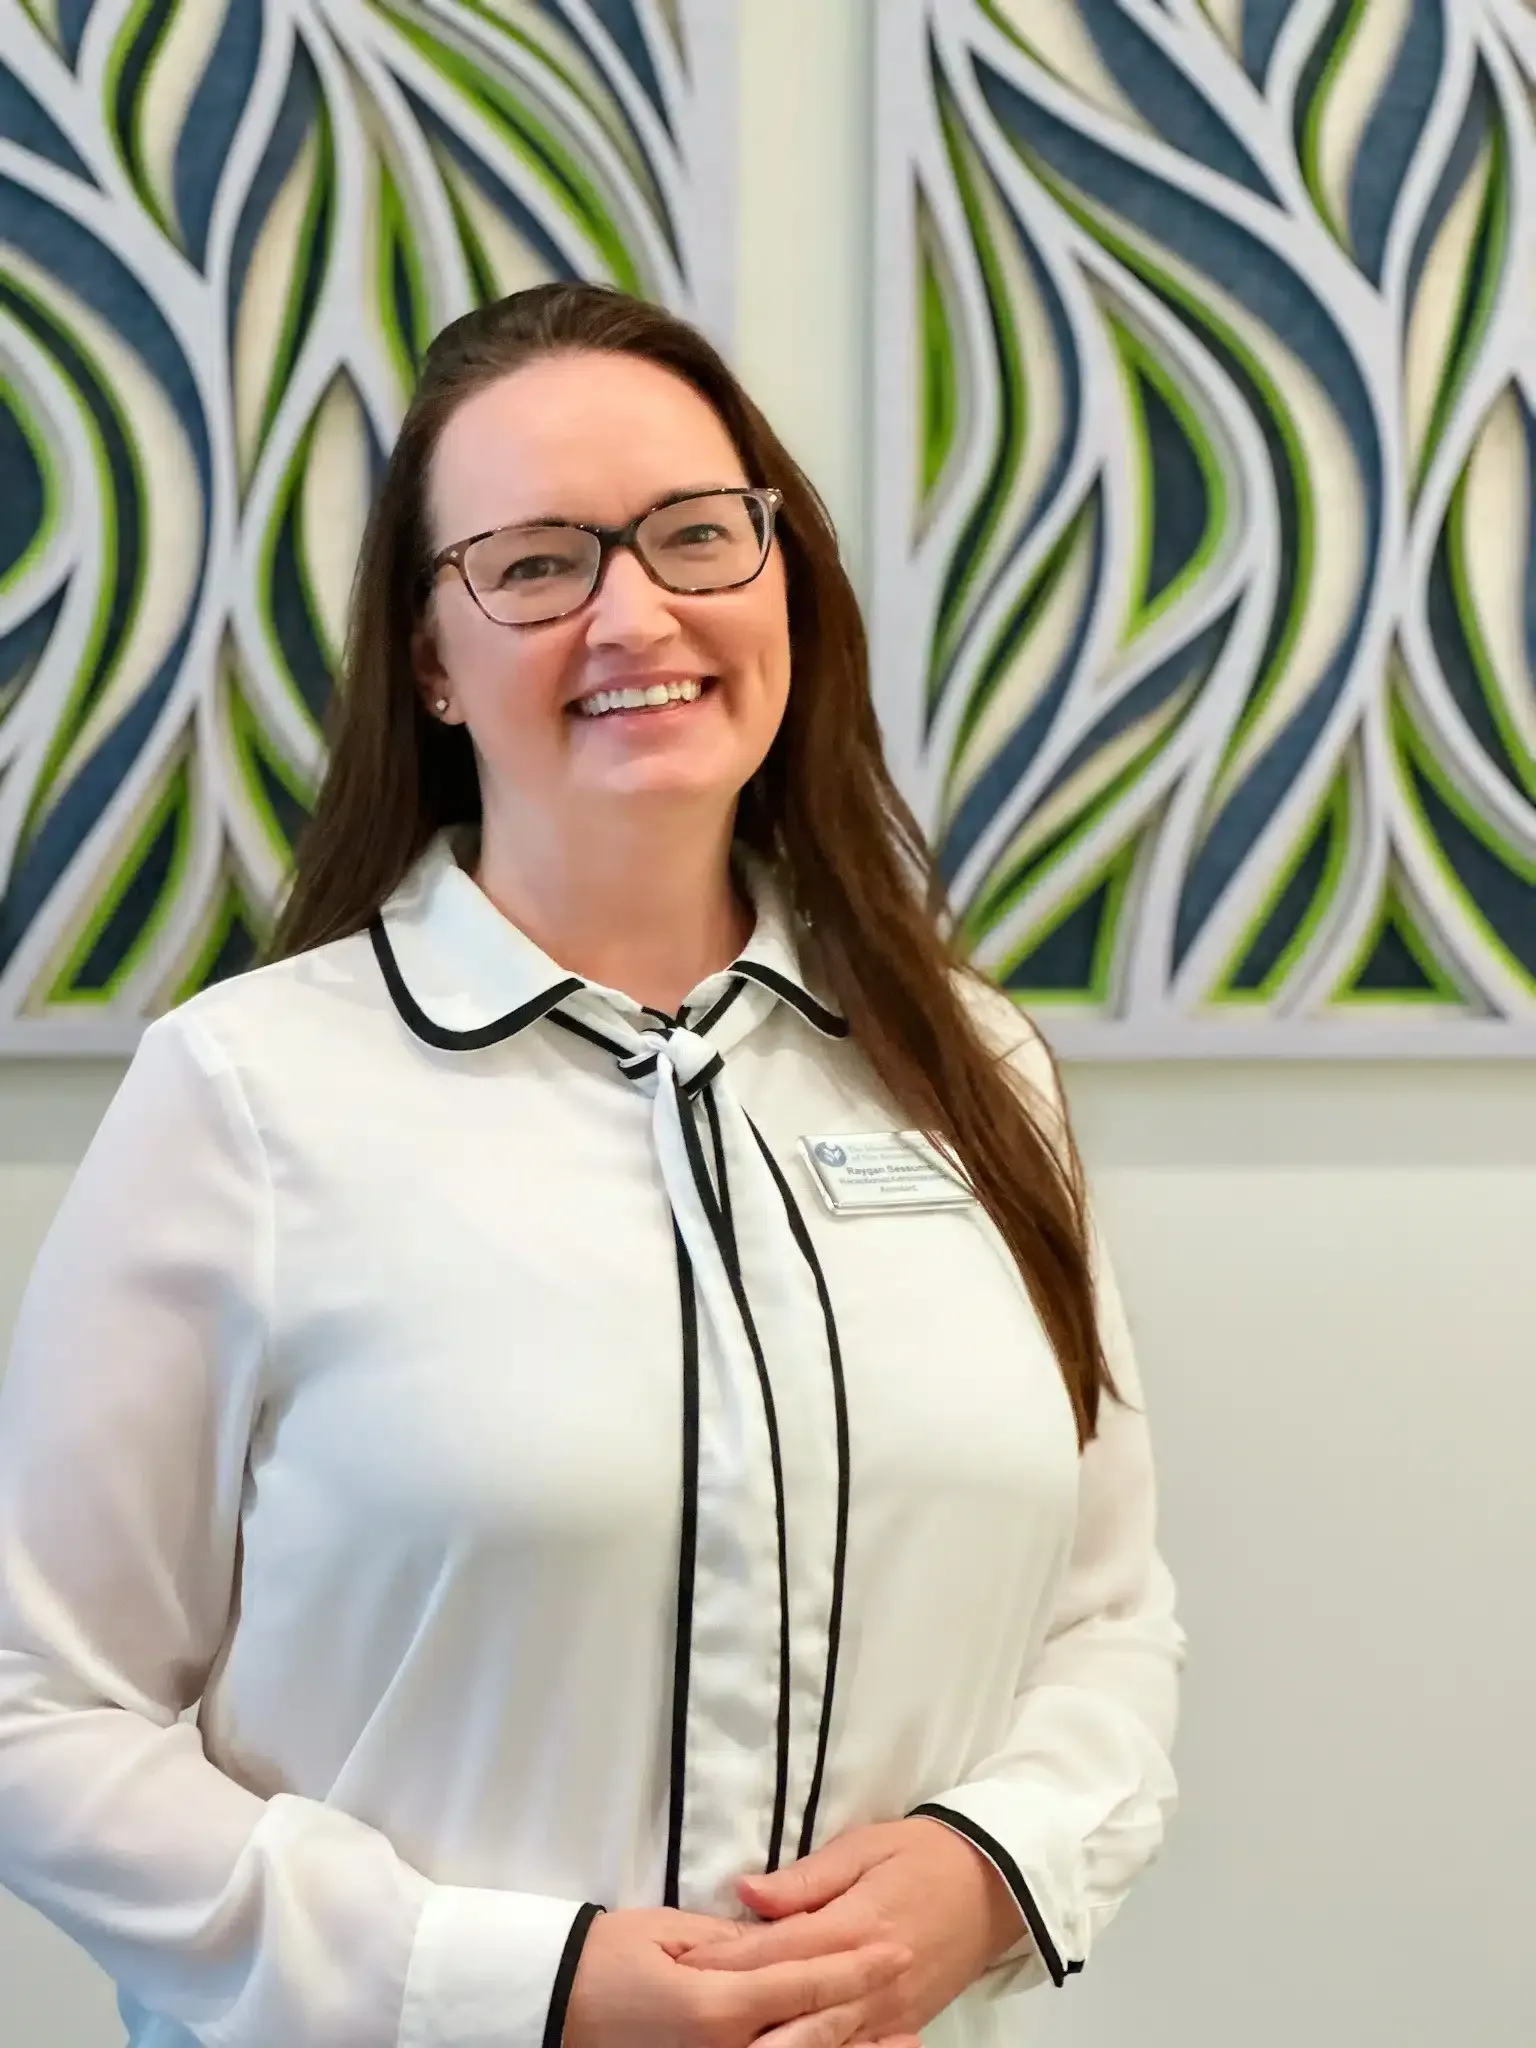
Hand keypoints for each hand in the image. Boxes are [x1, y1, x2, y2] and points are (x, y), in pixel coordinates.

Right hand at [562, 1905, 913, 2047]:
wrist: (552, 2007)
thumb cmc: (605, 1958)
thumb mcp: (668, 1932)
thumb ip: (732, 1941)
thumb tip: (781, 1935)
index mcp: (714, 2007)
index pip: (802, 1982)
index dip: (853, 1965)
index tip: (894, 1946)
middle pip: (813, 2032)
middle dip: (865, 2009)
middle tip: (909, 1987)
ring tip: (902, 2040)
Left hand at [679, 1819, 1024, 2040]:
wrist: (996, 1884)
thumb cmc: (924, 1854)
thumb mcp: (864, 1846)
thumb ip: (804, 1878)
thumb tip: (744, 1891)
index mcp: (855, 1924)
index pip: (776, 1951)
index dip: (727, 1961)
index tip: (683, 1965)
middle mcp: (869, 1976)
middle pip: (792, 2009)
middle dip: (740, 2016)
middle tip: (692, 2019)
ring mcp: (887, 2010)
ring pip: (821, 2044)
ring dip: (774, 2046)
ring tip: (728, 2044)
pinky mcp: (901, 2025)